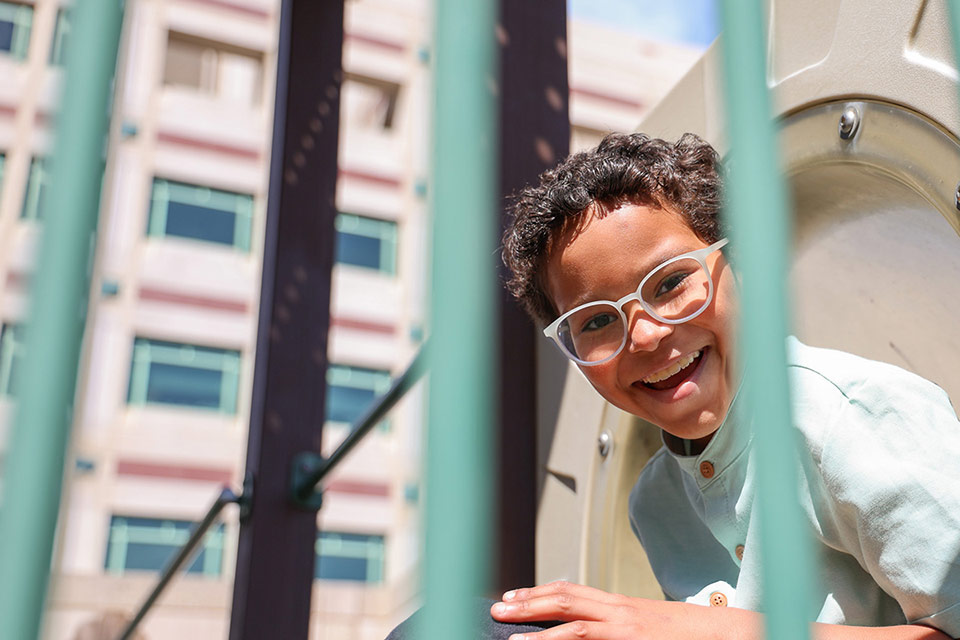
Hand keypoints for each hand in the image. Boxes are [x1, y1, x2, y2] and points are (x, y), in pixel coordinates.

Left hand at [489, 580, 757, 639]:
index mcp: (621, 605)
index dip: (538, 593)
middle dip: (527, 605)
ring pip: (575, 632)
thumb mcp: (646, 621)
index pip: (571, 591)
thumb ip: (615, 622)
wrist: (731, 635)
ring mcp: (628, 634)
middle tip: (498, 610)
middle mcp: (621, 615)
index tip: (512, 596)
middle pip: (565, 603)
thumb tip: (585, 627)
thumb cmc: (690, 633)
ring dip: (540, 636)